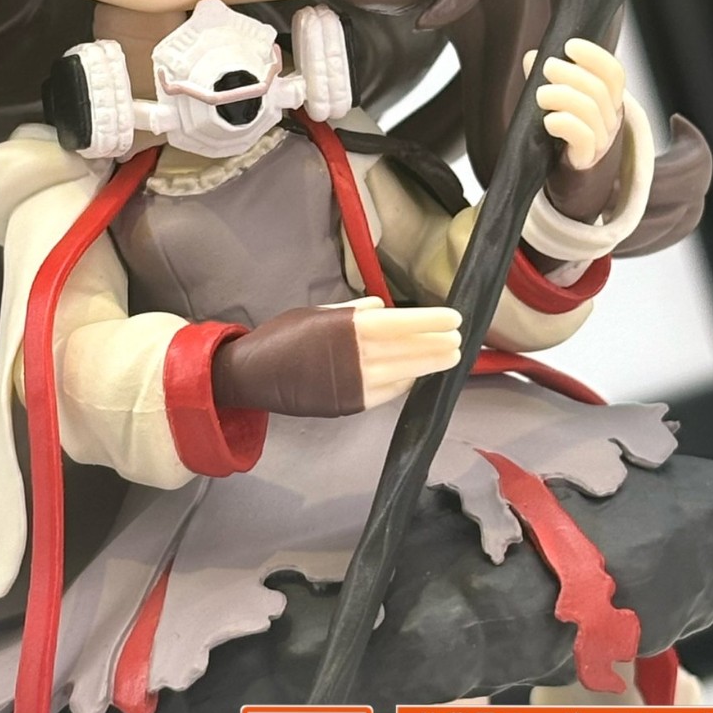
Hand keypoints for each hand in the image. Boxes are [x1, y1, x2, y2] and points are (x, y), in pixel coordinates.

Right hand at [211, 298, 460, 417]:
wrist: (253, 375)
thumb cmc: (282, 336)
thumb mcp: (314, 313)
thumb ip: (350, 312)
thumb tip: (381, 307)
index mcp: (347, 328)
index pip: (400, 324)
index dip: (430, 321)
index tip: (454, 318)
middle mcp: (356, 356)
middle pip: (408, 350)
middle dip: (437, 344)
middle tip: (460, 339)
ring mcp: (355, 384)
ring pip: (404, 373)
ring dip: (428, 365)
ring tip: (449, 357)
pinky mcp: (351, 405)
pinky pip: (387, 392)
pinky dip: (403, 382)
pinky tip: (415, 375)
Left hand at [523, 38, 623, 171]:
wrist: (566, 173)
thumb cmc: (563, 131)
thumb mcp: (556, 99)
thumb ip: (547, 78)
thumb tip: (532, 56)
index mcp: (608, 98)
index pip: (613, 73)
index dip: (594, 56)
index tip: (570, 45)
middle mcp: (609, 117)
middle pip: (599, 89)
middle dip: (571, 73)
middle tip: (547, 67)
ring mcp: (601, 139)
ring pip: (590, 110)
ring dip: (563, 96)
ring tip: (540, 94)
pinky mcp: (586, 157)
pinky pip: (584, 137)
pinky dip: (565, 124)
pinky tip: (548, 121)